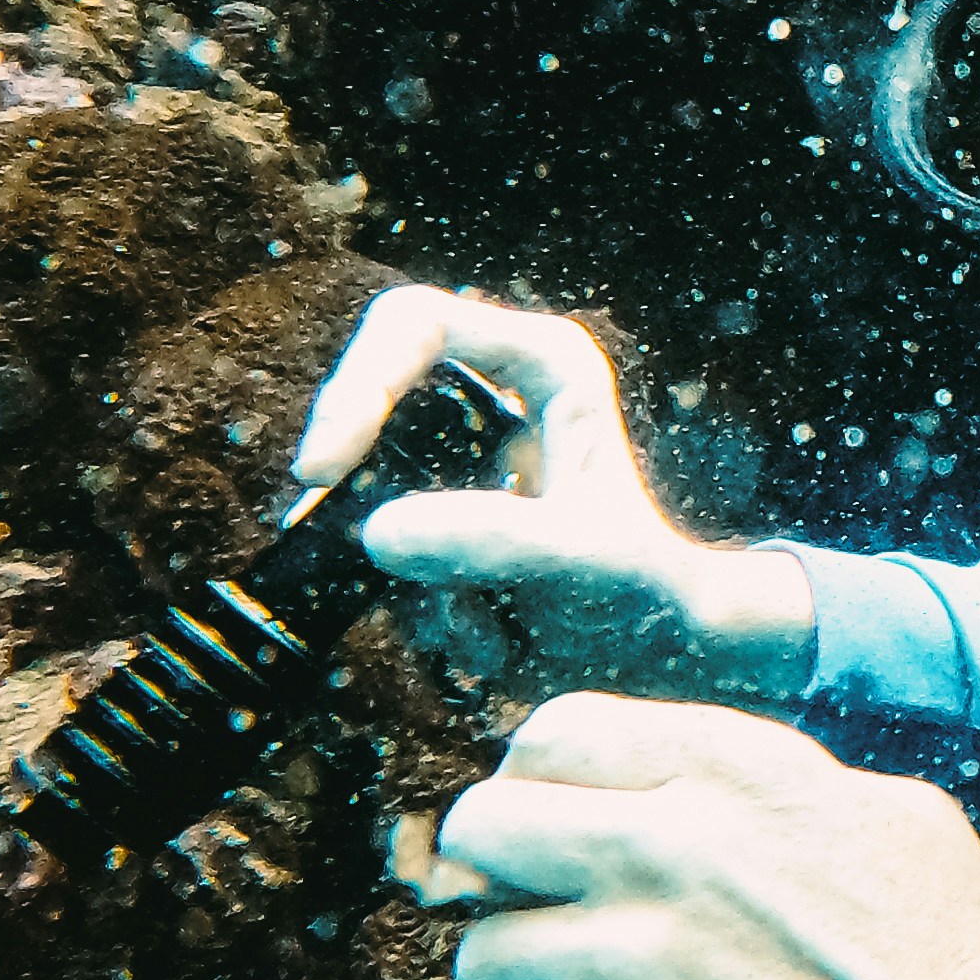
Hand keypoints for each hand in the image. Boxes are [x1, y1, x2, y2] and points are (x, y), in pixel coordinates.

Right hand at [293, 284, 818, 708]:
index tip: (324, 469)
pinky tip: (482, 628)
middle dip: (358, 480)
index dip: (356, 384)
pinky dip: (410, 596)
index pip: (416, 326)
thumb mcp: (580, 562)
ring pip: (364, 480)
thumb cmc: (640, 591)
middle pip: (368, 391)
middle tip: (361, 551)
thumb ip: (494, 539)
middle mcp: (495, 387)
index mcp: (542, 360)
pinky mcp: (436, 506)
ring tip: (482, 617)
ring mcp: (459, 448)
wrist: (655, 654)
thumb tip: (378, 531)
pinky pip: (374, 537)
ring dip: (399, 563)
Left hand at [415, 693, 979, 979]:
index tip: (558, 837)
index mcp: (741, 777)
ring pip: (486, 962)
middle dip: (506, 883)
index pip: (557, 736)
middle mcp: (666, 851)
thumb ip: (768, 791)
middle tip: (554, 932)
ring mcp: (620, 966)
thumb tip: (668, 797)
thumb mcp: (894, 824)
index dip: (540, 789)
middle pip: (483, 834)